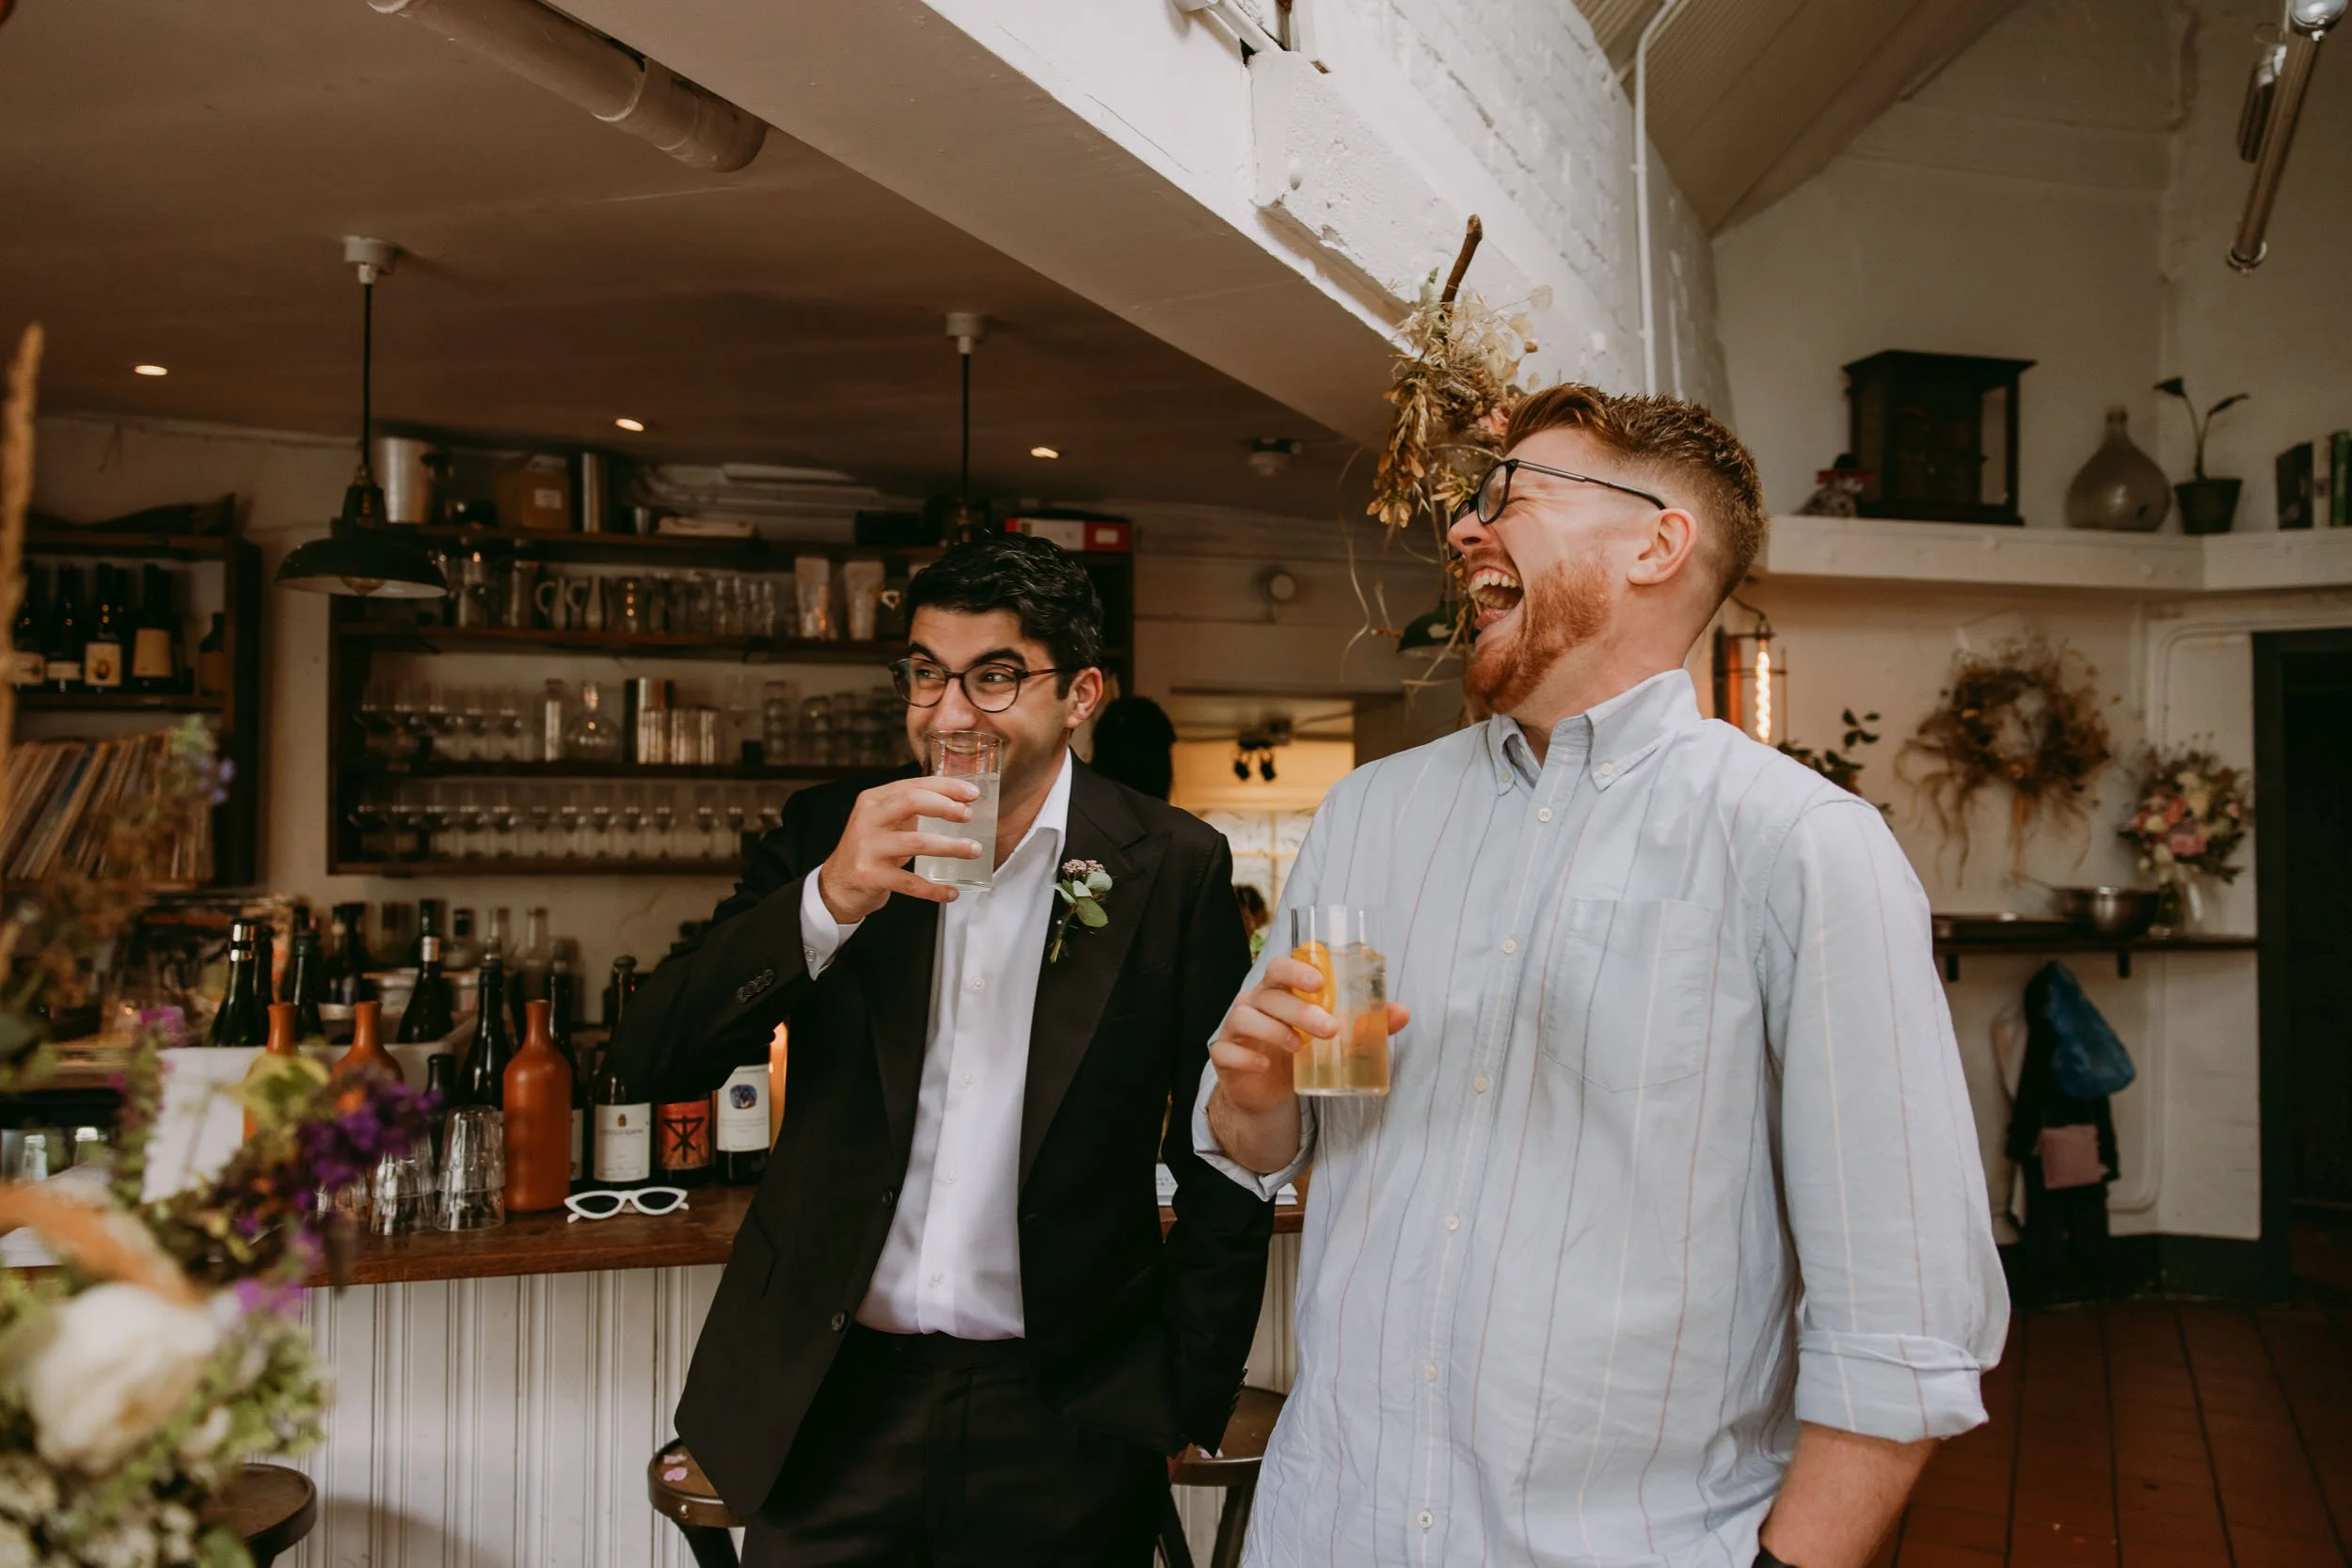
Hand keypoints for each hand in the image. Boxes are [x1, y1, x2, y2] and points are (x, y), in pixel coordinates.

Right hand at [815, 776, 983, 923]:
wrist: (838, 882)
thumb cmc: (871, 848)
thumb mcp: (885, 821)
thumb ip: (912, 808)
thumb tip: (960, 801)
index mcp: (874, 799)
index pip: (914, 785)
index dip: (946, 787)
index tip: (972, 793)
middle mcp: (868, 819)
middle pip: (912, 802)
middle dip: (946, 807)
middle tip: (969, 816)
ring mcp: (868, 847)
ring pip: (917, 843)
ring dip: (951, 847)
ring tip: (973, 850)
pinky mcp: (870, 875)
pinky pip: (910, 883)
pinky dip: (934, 889)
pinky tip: (951, 892)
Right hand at [1208, 958, 1410, 1117]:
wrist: (1264, 1089)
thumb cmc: (1297, 1049)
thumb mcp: (1329, 1036)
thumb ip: (1364, 1024)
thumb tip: (1402, 1013)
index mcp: (1278, 991)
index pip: (1280, 967)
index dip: (1297, 969)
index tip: (1320, 981)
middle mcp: (1253, 1003)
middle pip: (1269, 993)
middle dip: (1299, 1008)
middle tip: (1329, 1029)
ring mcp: (1235, 1028)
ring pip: (1245, 1017)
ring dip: (1274, 1030)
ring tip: (1299, 1048)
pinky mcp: (1224, 1055)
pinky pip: (1226, 1050)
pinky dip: (1246, 1057)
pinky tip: (1266, 1065)